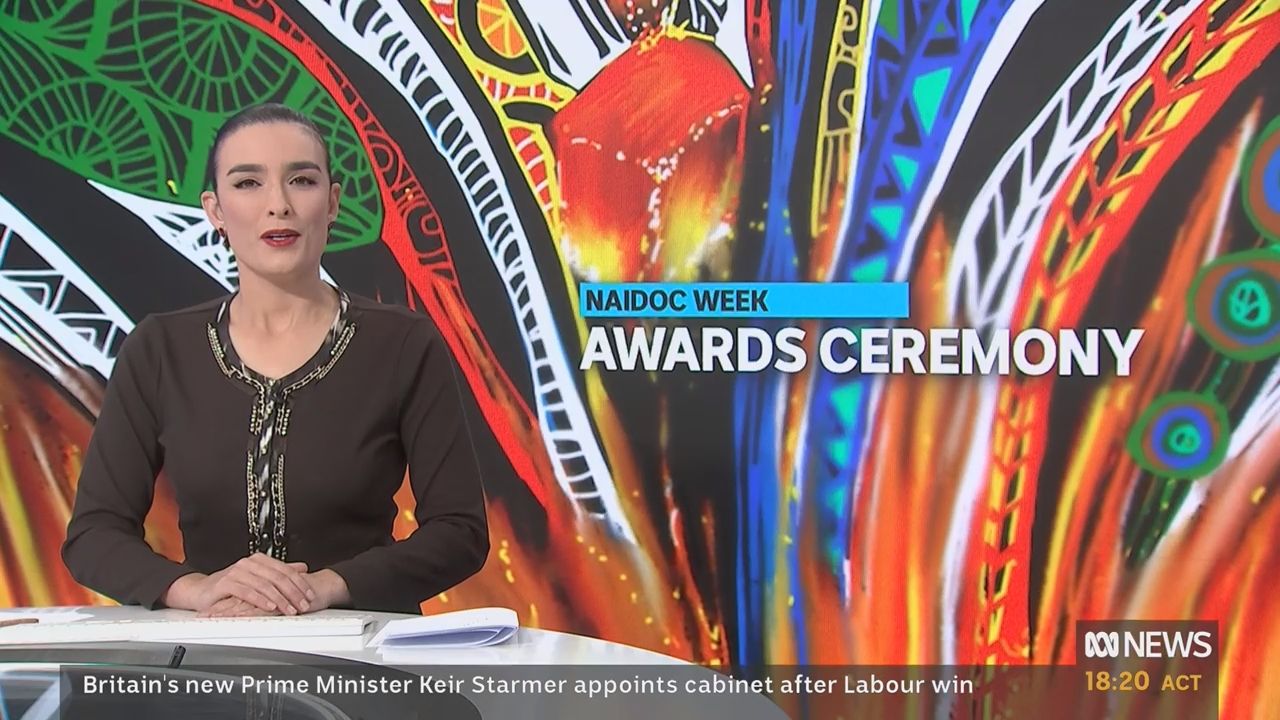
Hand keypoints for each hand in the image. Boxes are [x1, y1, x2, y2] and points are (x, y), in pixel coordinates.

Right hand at [199, 569, 348, 615]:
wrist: (201, 590)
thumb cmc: (230, 585)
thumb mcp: (258, 577)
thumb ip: (279, 572)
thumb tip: (302, 567)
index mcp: (260, 560)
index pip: (285, 570)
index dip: (300, 583)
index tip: (310, 596)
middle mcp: (250, 563)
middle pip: (278, 577)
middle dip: (294, 593)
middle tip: (303, 605)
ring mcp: (237, 571)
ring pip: (265, 585)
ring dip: (280, 599)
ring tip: (290, 610)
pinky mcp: (226, 583)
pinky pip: (247, 591)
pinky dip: (260, 599)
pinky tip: (270, 606)